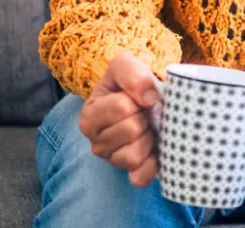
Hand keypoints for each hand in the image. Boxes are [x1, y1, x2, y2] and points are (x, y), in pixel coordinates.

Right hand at [77, 52, 161, 187]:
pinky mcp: (130, 174)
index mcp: (90, 115)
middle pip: (131, 130)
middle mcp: (95, 141)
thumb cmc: (130, 83)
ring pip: (133, 156)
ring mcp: (112, 159)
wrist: (145, 98)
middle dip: (145, 118)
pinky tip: (155, 150)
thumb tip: (149, 97)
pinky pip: (139, 178)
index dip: (138, 99)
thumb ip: (131, 72)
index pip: (121, 107)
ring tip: (148, 128)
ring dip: (149, 139)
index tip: (139, 96)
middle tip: (145, 113)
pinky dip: (152, 165)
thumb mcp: (125, 65)